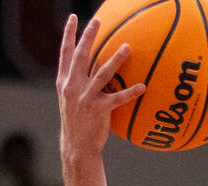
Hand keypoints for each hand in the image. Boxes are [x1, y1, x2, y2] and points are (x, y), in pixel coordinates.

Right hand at [56, 15, 146, 156]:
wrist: (77, 145)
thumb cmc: (77, 121)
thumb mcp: (70, 98)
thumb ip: (76, 81)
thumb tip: (90, 66)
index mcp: (64, 82)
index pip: (65, 53)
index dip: (68, 34)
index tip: (73, 17)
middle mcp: (72, 86)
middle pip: (81, 56)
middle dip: (88, 36)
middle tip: (97, 20)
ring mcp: (85, 98)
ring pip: (102, 73)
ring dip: (116, 59)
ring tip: (128, 47)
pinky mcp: (99, 110)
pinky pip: (118, 98)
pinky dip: (131, 92)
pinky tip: (143, 86)